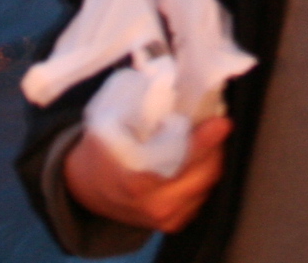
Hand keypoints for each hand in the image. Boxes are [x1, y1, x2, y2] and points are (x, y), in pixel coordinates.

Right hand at [63, 115, 232, 232]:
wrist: (85, 189)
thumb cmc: (99, 150)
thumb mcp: (108, 122)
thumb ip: (139, 105)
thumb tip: (173, 82)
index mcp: (135, 182)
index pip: (179, 162)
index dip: (203, 142)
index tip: (222, 122)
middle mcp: (154, 206)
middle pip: (204, 174)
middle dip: (215, 145)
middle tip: (216, 121)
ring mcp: (166, 219)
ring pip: (208, 185)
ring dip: (212, 158)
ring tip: (206, 136)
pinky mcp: (174, 224)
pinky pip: (202, 195)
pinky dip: (204, 174)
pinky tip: (197, 157)